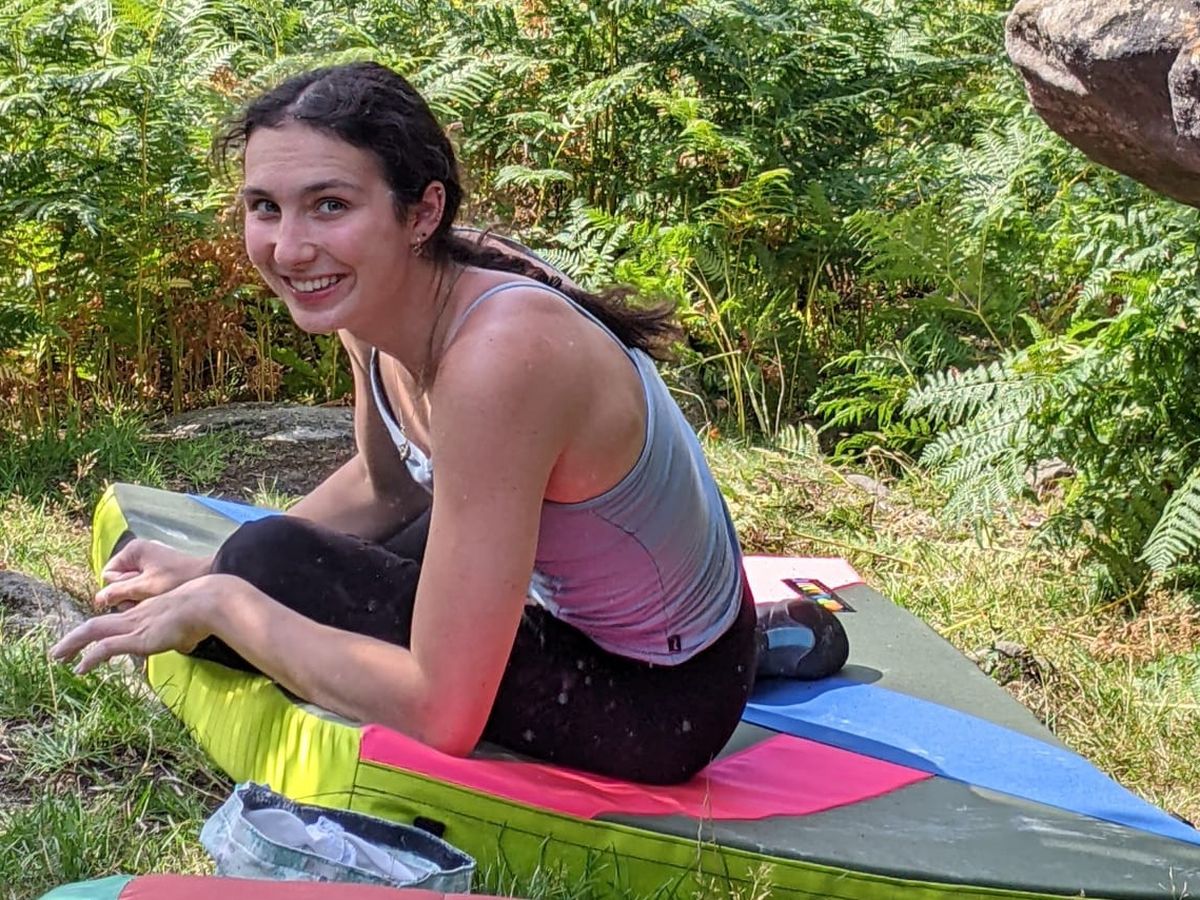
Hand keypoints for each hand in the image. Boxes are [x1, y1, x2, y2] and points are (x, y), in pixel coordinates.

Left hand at [52, 574, 236, 674]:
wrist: (207, 602)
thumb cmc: (204, 612)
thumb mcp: (188, 625)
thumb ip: (181, 635)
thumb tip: (188, 643)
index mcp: (144, 614)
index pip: (114, 622)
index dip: (98, 632)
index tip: (88, 643)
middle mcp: (134, 617)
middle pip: (95, 625)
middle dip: (74, 639)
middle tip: (58, 652)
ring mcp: (134, 626)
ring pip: (92, 631)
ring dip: (71, 644)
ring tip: (57, 658)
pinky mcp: (137, 638)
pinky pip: (106, 647)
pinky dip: (90, 658)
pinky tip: (80, 669)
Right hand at [94, 540, 211, 610]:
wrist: (209, 576)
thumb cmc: (177, 579)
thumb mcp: (145, 587)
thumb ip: (119, 592)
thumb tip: (98, 599)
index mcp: (133, 550)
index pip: (108, 574)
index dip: (117, 589)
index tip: (134, 594)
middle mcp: (138, 553)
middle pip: (119, 581)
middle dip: (128, 594)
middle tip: (145, 599)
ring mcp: (149, 561)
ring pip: (131, 586)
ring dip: (138, 597)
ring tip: (154, 599)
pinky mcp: (159, 571)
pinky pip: (144, 586)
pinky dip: (148, 595)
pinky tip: (160, 600)